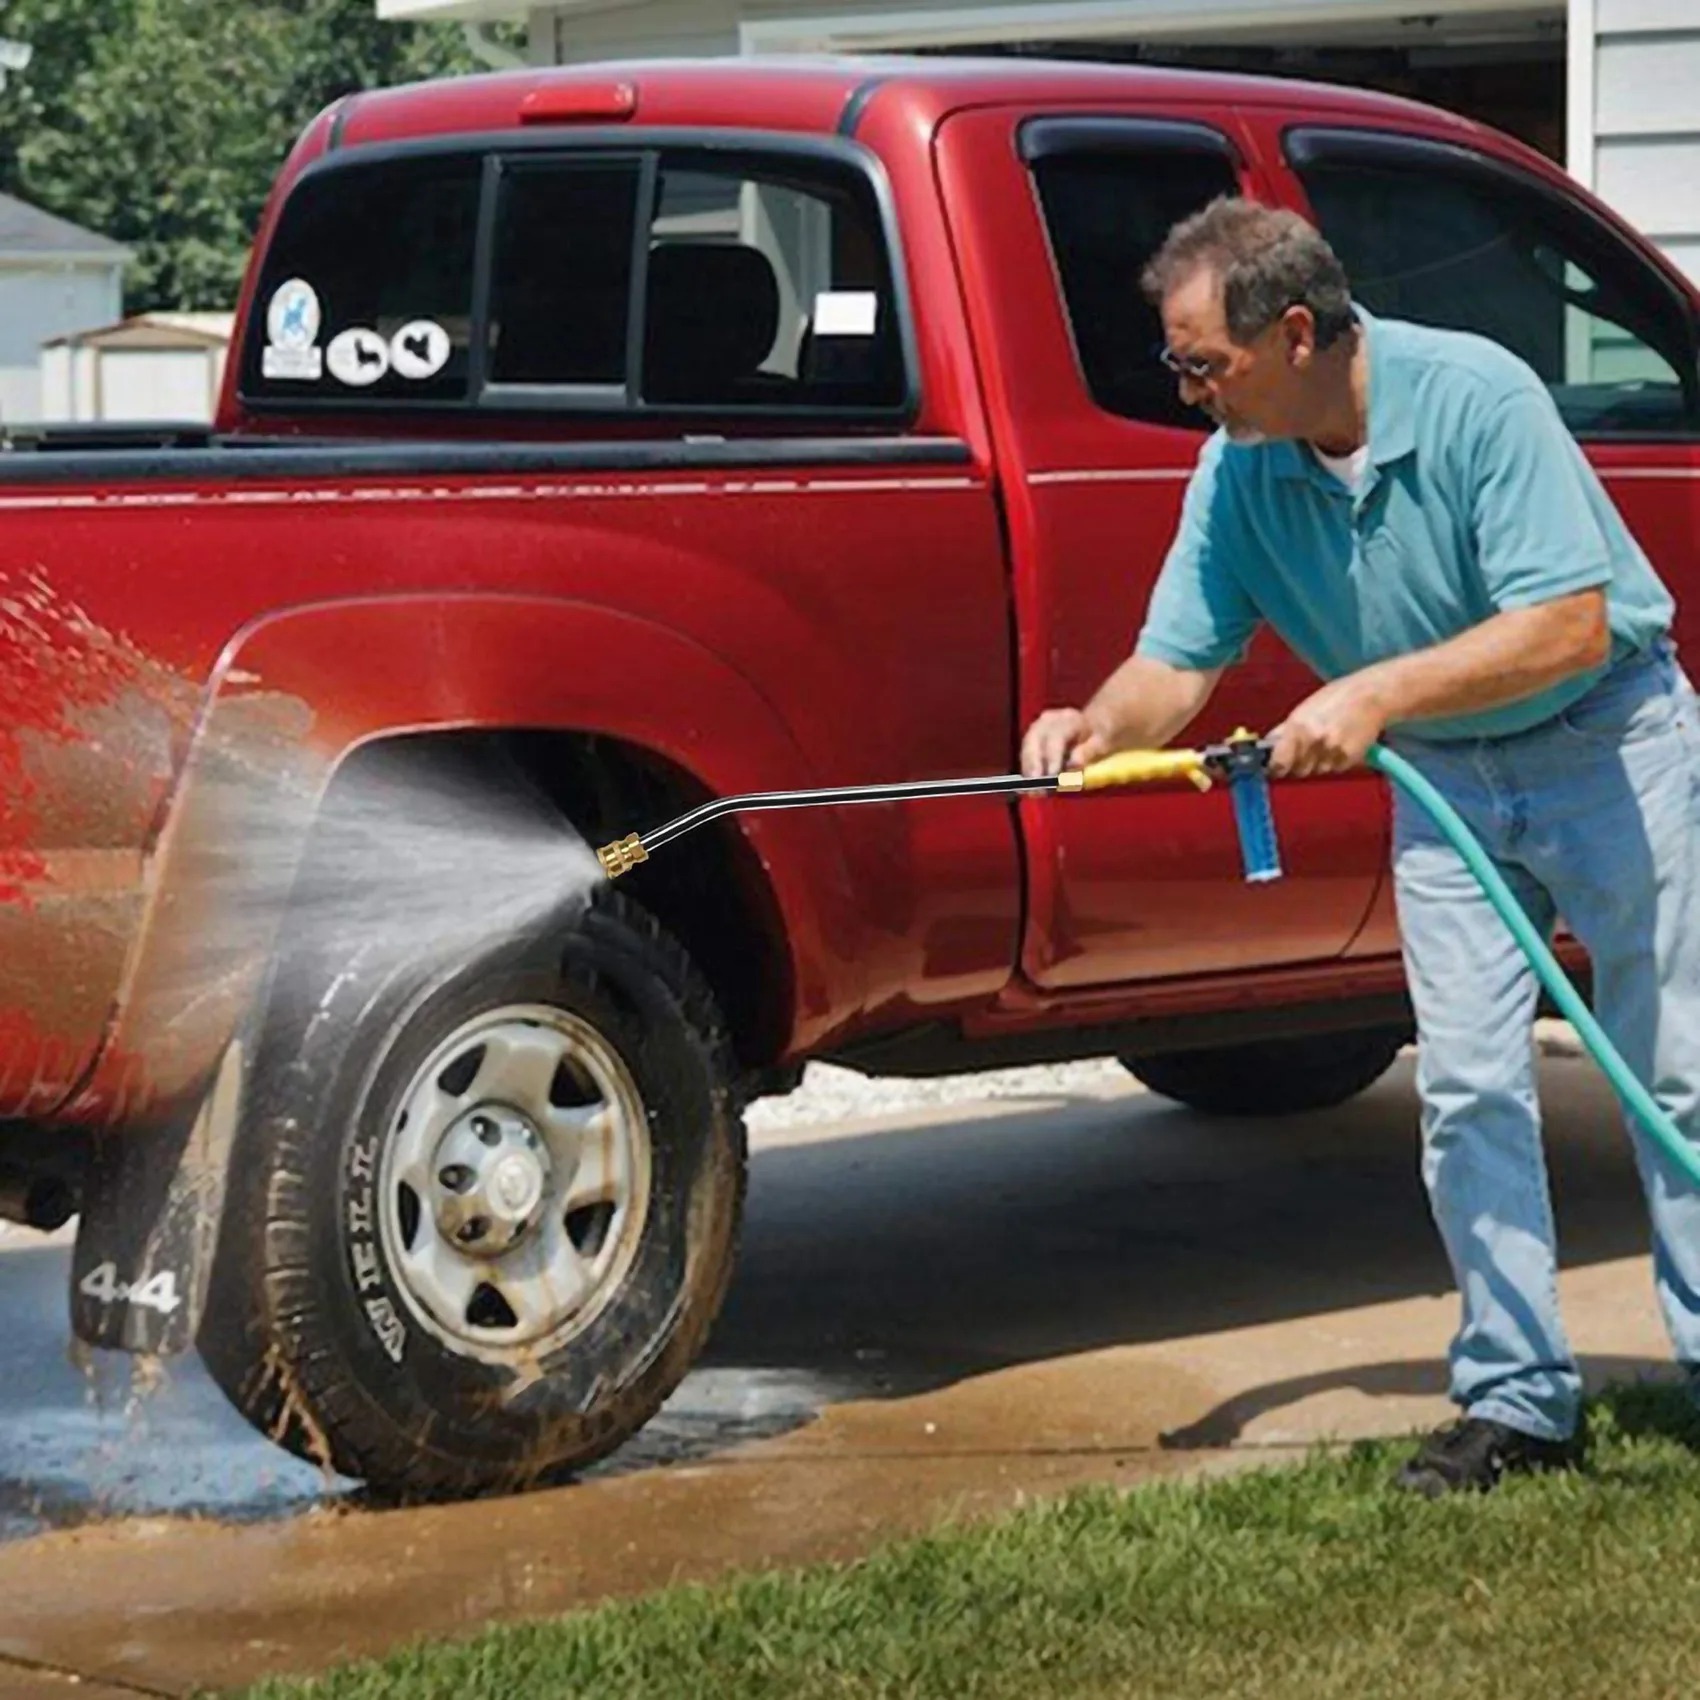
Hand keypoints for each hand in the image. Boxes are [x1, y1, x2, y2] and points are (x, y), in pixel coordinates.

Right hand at [1021, 708, 1108, 776]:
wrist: (1093, 725)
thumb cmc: (1099, 736)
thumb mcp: (1102, 743)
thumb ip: (1088, 751)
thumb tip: (1074, 764)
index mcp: (1069, 719)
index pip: (1056, 737)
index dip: (1052, 757)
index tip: (1051, 775)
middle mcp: (1049, 719)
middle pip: (1034, 739)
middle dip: (1032, 763)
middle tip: (1034, 784)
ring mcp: (1038, 727)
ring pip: (1027, 746)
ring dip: (1027, 768)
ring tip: (1031, 788)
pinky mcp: (1032, 736)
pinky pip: (1025, 752)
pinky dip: (1027, 769)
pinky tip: (1029, 784)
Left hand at [1267, 676, 1387, 776]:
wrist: (1371, 696)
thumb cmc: (1334, 699)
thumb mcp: (1303, 711)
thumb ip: (1283, 731)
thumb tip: (1266, 747)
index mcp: (1298, 728)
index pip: (1279, 762)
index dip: (1276, 768)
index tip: (1276, 768)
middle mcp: (1314, 741)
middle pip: (1298, 771)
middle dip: (1299, 764)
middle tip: (1309, 748)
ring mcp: (1333, 751)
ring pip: (1318, 771)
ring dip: (1319, 762)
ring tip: (1329, 741)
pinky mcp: (1350, 758)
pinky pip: (1336, 769)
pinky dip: (1337, 761)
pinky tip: (1343, 744)